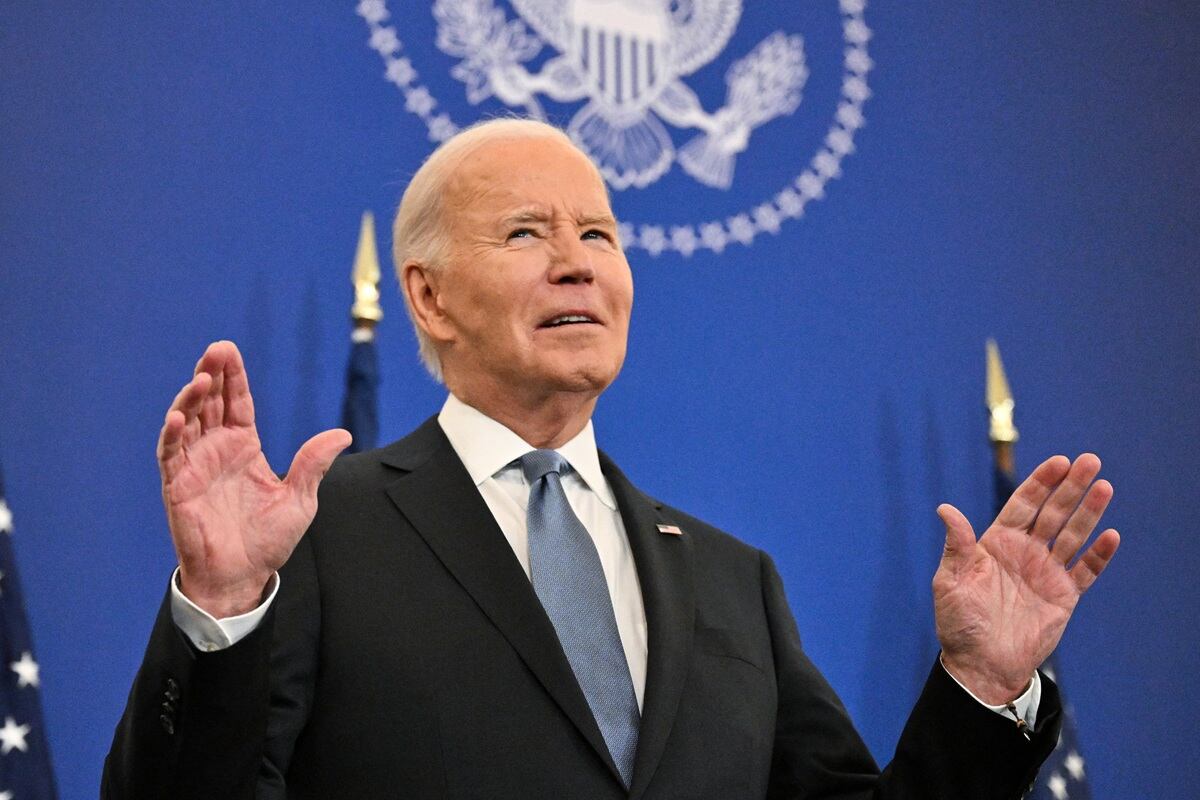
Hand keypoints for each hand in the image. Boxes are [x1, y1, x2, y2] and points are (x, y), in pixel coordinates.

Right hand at [157, 341, 351, 617]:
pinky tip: (179, 416)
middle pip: (211, 403)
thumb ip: (313, 463)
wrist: (243, 577)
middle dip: (211, 374)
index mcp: (244, 448)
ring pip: (187, 421)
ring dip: (190, 398)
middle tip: (215, 350)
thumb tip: (343, 434)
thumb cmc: (269, 541)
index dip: (233, 377)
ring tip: (201, 379)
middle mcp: (217, 450)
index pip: (237, 403)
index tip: (229, 350)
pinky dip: (171, 434)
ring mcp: (195, 465)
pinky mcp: (177, 485)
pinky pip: (169, 454)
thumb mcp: (300, 499)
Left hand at [933, 454, 1119, 703]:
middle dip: (1071, 487)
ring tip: (1104, 487)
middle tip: (1090, 460)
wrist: (980, 664)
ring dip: (1089, 512)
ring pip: (1073, 536)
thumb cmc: (958, 623)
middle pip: (1053, 513)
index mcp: (997, 543)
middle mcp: (1025, 552)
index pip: (1023, 504)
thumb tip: (945, 508)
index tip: (1058, 461)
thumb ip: (957, 545)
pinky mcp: (1063, 596)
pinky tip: (1110, 535)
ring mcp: (1046, 573)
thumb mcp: (951, 581)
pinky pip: (1085, 571)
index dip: (1041, 482)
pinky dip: (1098, 555)